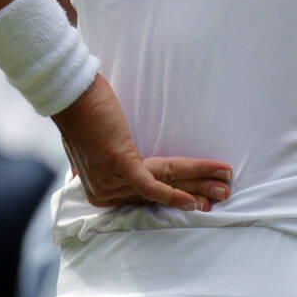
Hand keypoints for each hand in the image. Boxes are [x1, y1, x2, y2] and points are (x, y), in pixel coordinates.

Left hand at [54, 76, 231, 211]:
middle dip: (197, 192)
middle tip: (223, 195)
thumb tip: (102, 174)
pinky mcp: (120, 165)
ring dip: (199, 183)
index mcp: (101, 193)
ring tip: (224, 184)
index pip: (148, 196)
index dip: (179, 196)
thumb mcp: (88, 150)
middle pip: (160, 193)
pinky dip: (176, 192)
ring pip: (165, 183)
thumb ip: (99, 168)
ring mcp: (111, 182)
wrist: (72, 94)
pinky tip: (195, 201)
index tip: (202, 200)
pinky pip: (153, 184)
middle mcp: (105, 194)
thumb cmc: (83, 114)